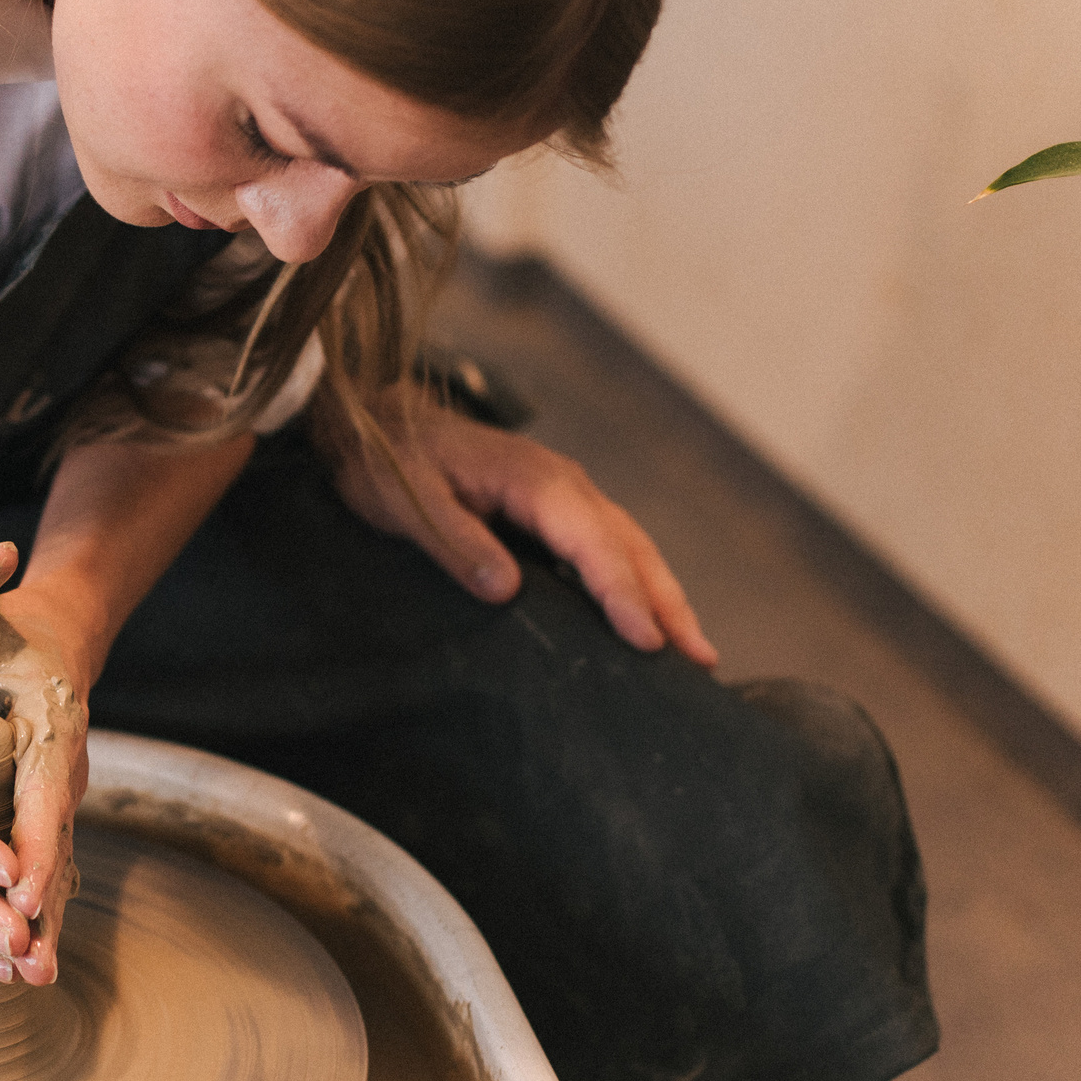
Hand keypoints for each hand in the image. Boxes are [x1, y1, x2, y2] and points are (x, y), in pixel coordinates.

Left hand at [326, 385, 717, 666]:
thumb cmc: (391, 462)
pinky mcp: (557, 509)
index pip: (591, 541)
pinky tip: (646, 617)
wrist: (381, 421)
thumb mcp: (408, 502)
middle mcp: (563, 483)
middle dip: (667, 602)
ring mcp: (565, 494)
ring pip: (629, 546)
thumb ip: (455, 541)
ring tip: (694, 649)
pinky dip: (636, 581)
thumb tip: (504, 589)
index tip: (645, 639)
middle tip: (700, 659)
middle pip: (629, 545)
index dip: (621, 592)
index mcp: (533, 479)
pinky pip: (608, 546)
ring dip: (663, 595)